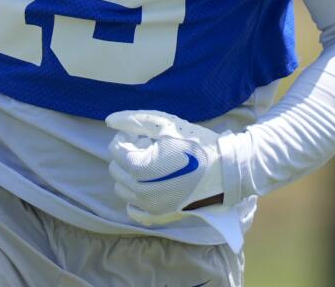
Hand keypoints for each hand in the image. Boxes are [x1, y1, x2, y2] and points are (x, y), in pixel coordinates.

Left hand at [106, 109, 224, 225]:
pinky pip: (134, 210)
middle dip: (128, 155)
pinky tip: (149, 186)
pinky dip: (135, 198)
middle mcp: (139, 191)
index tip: (145, 135)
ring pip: (122, 189)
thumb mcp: (165, 124)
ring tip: (152, 164)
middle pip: (116, 169)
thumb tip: (109, 121)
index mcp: (139, 168)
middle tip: (150, 147)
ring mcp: (149, 207)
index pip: (116, 150)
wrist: (225, 170)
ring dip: (130, 175)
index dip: (128, 138)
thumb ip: (134, 120)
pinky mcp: (159, 215)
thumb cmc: (196, 143)